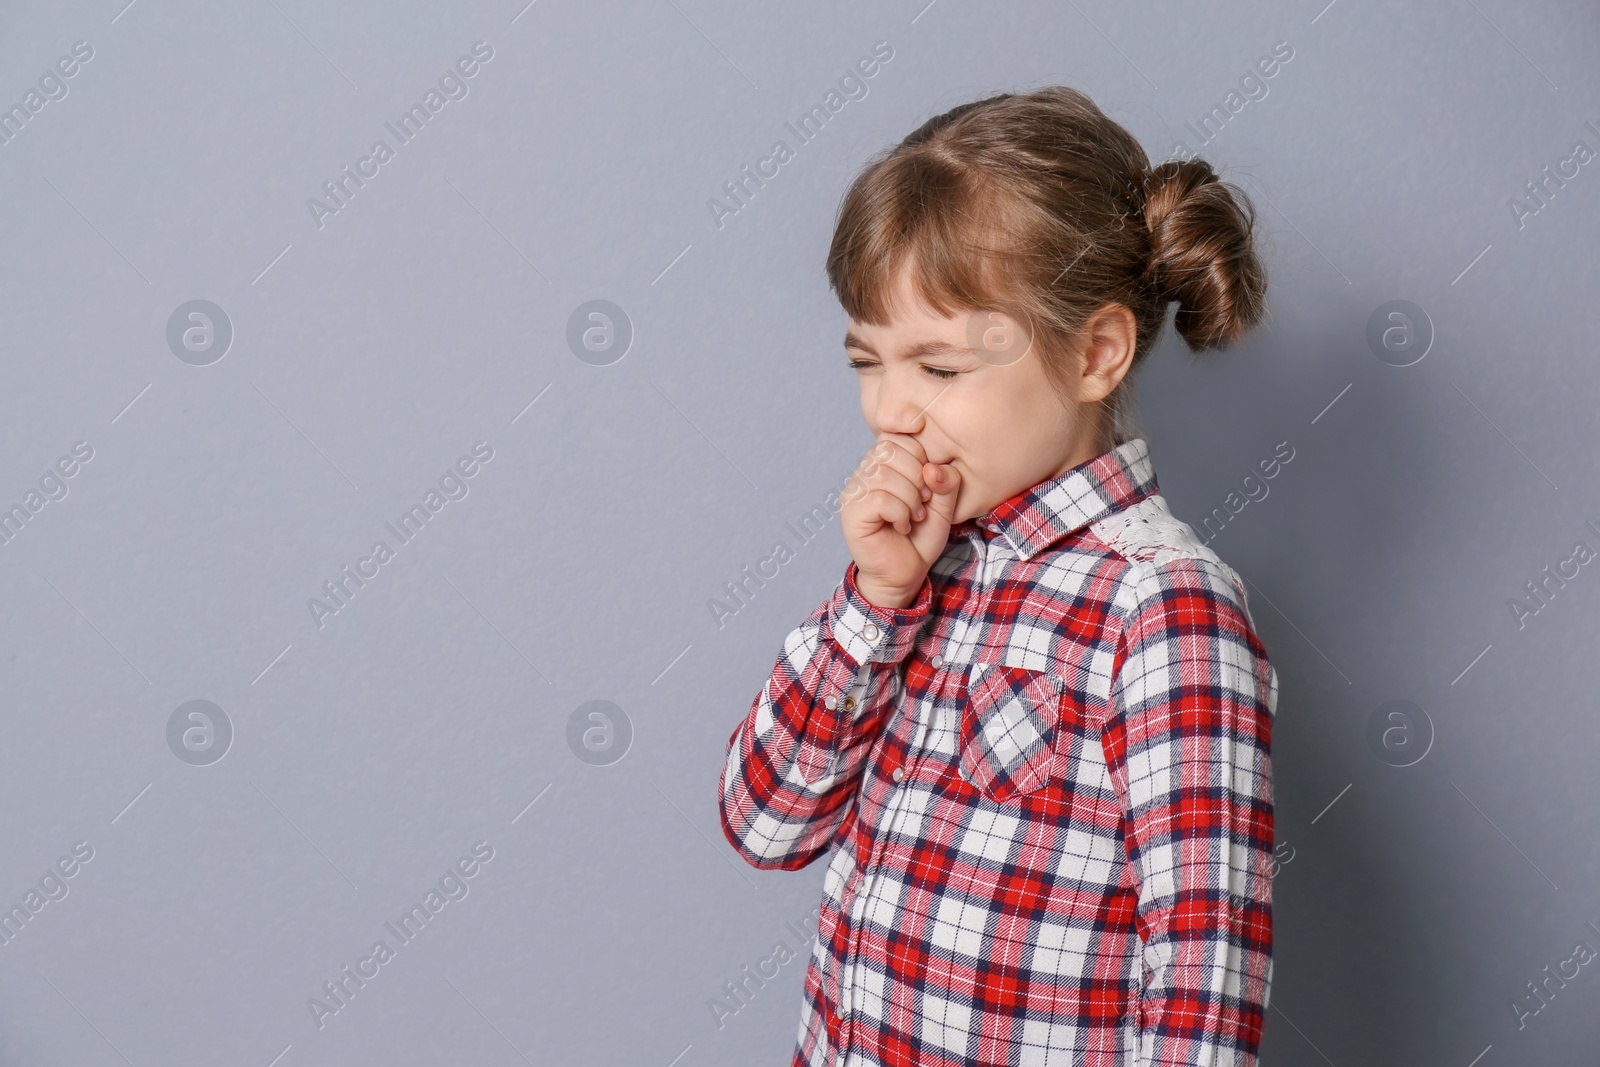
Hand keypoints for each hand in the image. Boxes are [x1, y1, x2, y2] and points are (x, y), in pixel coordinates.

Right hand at [839, 433, 962, 608]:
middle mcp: (864, 472)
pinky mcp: (851, 513)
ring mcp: (854, 491)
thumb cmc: (920, 536)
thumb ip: (946, 481)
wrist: (905, 573)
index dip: (916, 446)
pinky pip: (878, 499)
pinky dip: (899, 513)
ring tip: (914, 515)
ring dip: (909, 497)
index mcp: (883, 463)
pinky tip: (901, 525)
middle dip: (916, 475)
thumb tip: (933, 468)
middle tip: (923, 501)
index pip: (895, 433)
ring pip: (883, 473)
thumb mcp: (944, 504)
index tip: (928, 469)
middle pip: (888, 449)